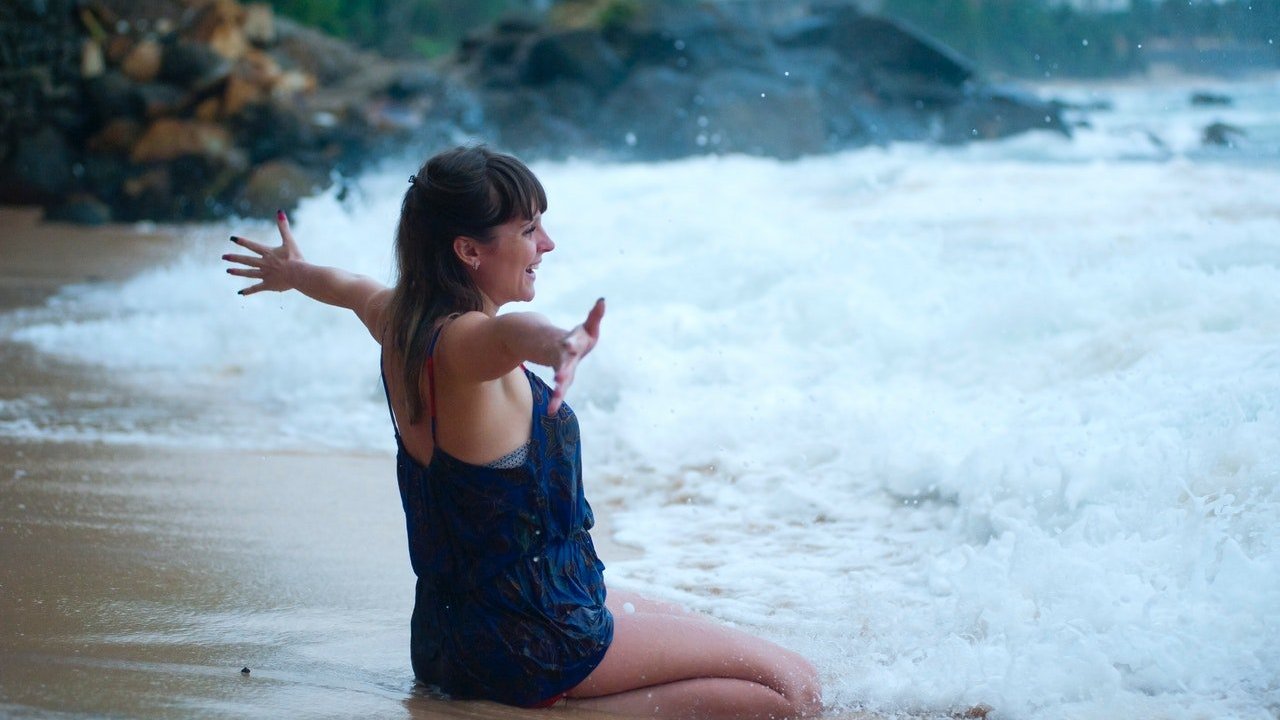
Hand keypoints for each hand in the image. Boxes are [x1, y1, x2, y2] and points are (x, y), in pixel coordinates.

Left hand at [223, 210, 304, 295]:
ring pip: (248, 273)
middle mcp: (263, 263)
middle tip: (223, 257)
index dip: (242, 241)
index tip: (232, 238)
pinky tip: (240, 293)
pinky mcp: (268, 285)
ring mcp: (265, 275)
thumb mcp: (289, 241)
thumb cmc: (296, 258)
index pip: (252, 246)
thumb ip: (283, 227)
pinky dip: (248, 291)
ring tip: (228, 271)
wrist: (300, 274)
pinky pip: (256, 288)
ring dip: (238, 271)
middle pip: (246, 260)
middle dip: (234, 258)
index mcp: (268, 253)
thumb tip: (279, 211)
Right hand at [548, 298, 604, 415]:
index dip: (571, 342)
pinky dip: (556, 400)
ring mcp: (560, 365)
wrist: (543, 341)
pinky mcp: (561, 377)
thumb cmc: (575, 337)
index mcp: (573, 340)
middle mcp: (564, 353)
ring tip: (557, 391)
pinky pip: (559, 391)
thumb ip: (595, 316)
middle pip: (563, 361)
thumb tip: (602, 300)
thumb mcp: (586, 328)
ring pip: (560, 376)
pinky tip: (552, 412)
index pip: (573, 340)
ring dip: (559, 386)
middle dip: (562, 368)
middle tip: (559, 376)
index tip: (569, 346)